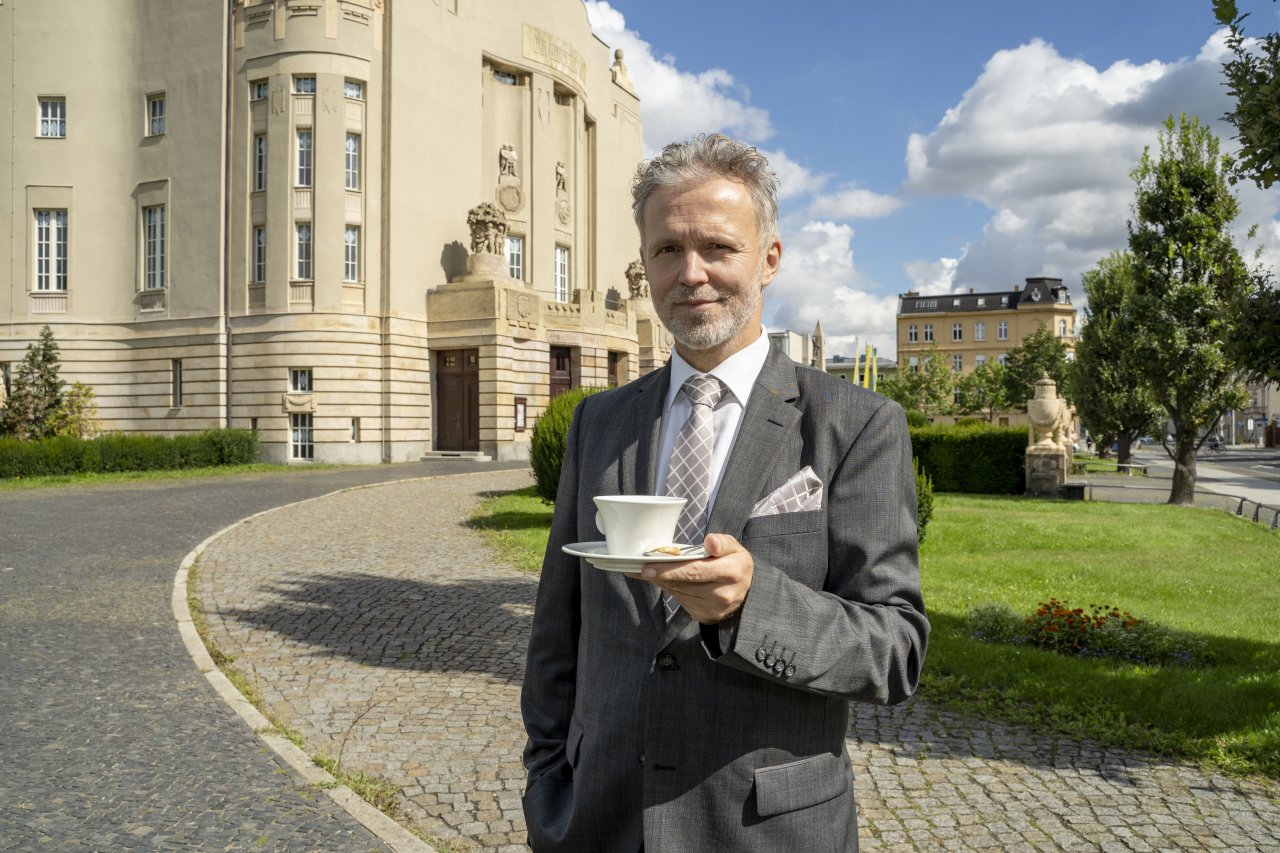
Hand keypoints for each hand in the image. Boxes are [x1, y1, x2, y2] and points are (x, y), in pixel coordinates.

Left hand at [629, 533, 752, 623]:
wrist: (746, 592)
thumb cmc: (735, 564)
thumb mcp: (735, 548)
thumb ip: (723, 542)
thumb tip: (710, 541)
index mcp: (732, 572)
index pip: (695, 571)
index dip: (669, 569)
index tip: (648, 566)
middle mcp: (723, 594)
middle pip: (683, 583)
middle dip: (660, 575)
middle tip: (641, 568)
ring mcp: (713, 608)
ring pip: (679, 592)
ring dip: (662, 581)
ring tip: (648, 570)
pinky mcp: (704, 616)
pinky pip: (681, 600)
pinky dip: (670, 588)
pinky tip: (662, 579)